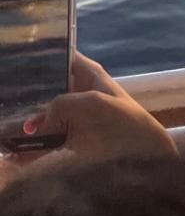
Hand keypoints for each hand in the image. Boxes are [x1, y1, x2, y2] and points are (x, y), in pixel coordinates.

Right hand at [4, 53, 175, 168]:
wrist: (140, 158)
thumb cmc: (123, 122)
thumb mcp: (95, 104)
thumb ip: (64, 104)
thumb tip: (36, 121)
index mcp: (87, 74)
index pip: (59, 57)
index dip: (39, 57)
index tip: (13, 63)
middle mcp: (76, 92)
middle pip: (43, 89)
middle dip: (22, 97)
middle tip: (2, 104)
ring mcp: (70, 117)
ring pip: (39, 118)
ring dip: (20, 125)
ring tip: (2, 133)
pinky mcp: (67, 141)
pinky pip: (42, 143)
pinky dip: (27, 150)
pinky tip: (11, 156)